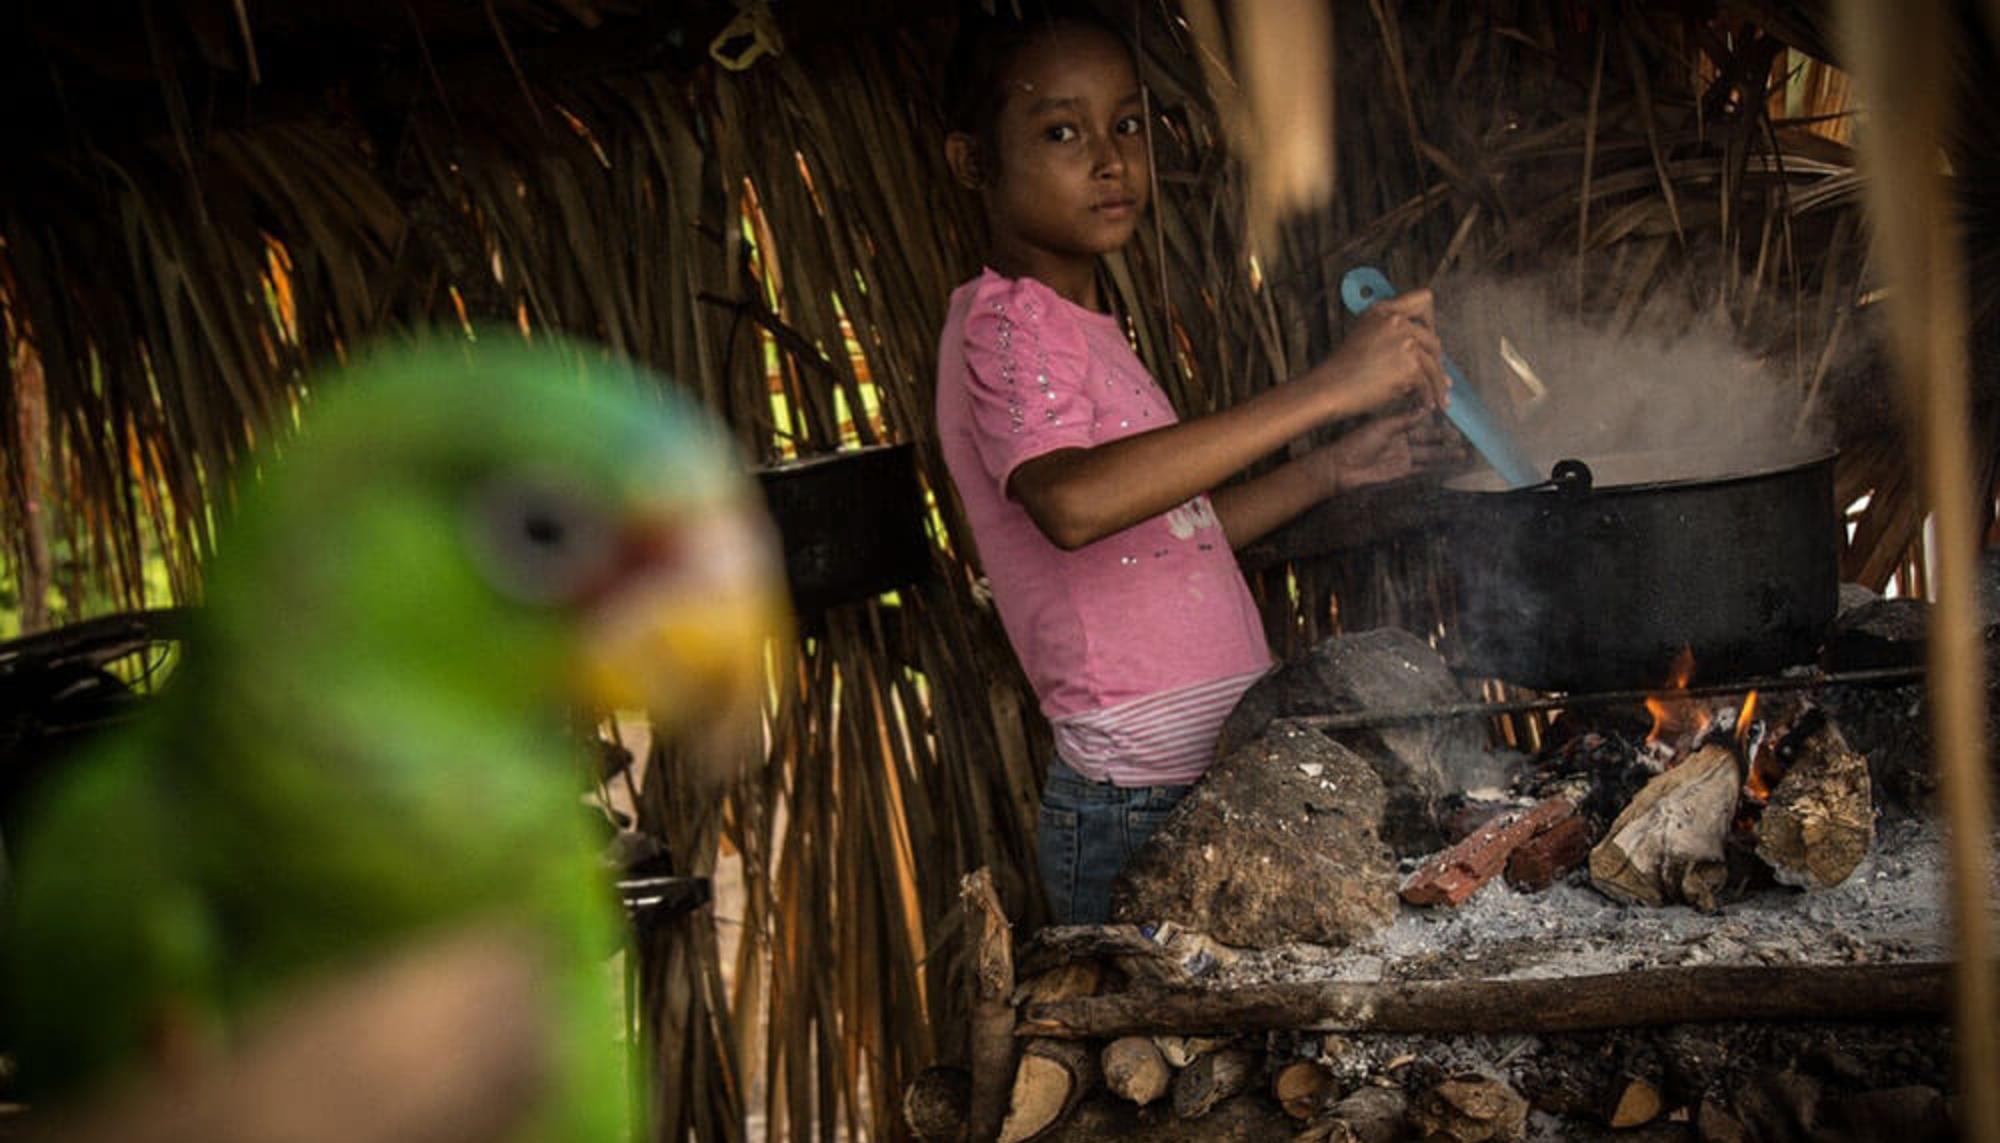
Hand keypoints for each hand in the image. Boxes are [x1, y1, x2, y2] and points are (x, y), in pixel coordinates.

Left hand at [1309, 406, 1467, 493]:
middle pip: (1428, 438)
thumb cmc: (1357, 442)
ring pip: (1429, 454)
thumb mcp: (1383, 427)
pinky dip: (1436, 468)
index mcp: (1395, 425)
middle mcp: (1401, 440)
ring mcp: (1403, 456)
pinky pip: (1423, 469)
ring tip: (1463, 452)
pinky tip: (1449, 466)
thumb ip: (1406, 419)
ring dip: (1445, 454)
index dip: (1436, 419)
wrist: (1341, 467)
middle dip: (1445, 437)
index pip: (1420, 420)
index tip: (1452, 415)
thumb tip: (1426, 408)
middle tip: (1463, 435)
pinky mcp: (1402, 472)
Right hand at [1315, 288, 1449, 415]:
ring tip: (1440, 397)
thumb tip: (1427, 353)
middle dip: (1436, 360)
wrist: (1330, 388)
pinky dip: (1429, 397)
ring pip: (1435, 364)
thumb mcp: (1363, 335)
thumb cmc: (1343, 369)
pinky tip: (1429, 405)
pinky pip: (1427, 384)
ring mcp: (1405, 343)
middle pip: (1433, 338)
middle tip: (1436, 376)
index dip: (1430, 319)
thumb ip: (1392, 335)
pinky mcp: (1410, 366)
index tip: (1429, 336)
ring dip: (1438, 384)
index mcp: (1384, 311)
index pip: (1424, 299)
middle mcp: (1397, 322)